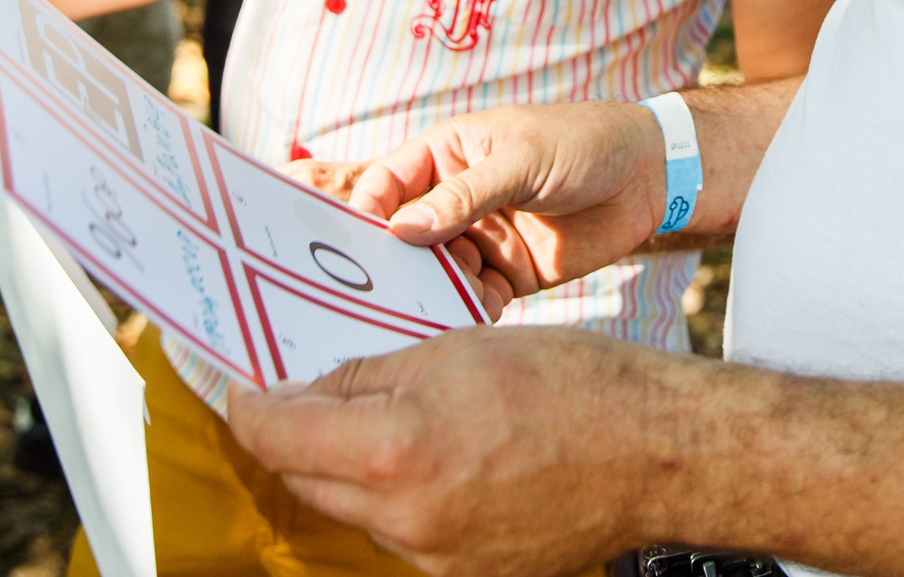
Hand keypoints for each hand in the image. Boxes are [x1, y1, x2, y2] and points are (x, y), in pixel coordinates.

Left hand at [228, 327, 686, 576]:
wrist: (657, 454)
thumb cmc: (575, 387)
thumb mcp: (458, 348)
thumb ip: (370, 374)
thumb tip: (310, 389)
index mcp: (396, 451)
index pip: (278, 436)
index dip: (251, 405)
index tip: (246, 387)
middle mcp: (406, 519)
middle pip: (307, 477)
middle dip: (299, 433)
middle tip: (308, 392)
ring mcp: (436, 558)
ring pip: (357, 507)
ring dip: (356, 465)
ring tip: (402, 418)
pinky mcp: (465, 576)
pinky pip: (405, 533)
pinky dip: (404, 495)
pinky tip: (445, 457)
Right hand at [349, 102, 668, 315]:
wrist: (650, 177)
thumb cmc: (584, 142)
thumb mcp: (523, 159)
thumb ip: (465, 195)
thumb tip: (402, 230)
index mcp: (448, 155)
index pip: (388, 184)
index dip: (368, 212)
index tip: (361, 246)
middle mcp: (455, 199)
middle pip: (404, 237)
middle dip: (393, 264)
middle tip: (383, 294)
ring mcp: (480, 238)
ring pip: (436, 273)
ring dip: (431, 292)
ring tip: (434, 308)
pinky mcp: (508, 273)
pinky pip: (474, 298)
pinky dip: (468, 311)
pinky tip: (472, 318)